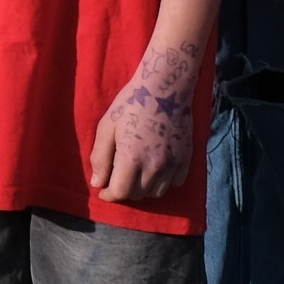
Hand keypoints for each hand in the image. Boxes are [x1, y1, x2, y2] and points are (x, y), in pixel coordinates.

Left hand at [87, 36, 203, 203]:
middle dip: (124, 190)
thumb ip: (100, 157)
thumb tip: (97, 183)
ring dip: (144, 188)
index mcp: (131, 158)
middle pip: (137, 195)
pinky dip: (164, 182)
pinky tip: (156, 169)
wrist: (166, 88)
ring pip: (156, 192)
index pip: (120, 192)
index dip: (109, 195)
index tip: (104, 190)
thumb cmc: (131, 104)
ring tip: (136, 174)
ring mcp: (173, 163)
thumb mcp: (107, 126)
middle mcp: (154, 165)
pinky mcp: (186, 158)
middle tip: (118, 178)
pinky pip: (175, 183)